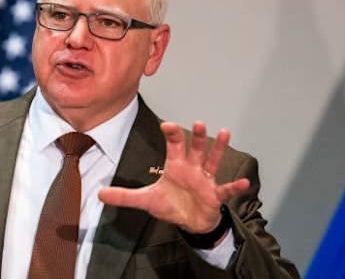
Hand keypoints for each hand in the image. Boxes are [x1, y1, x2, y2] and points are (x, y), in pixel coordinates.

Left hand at [98, 121, 249, 233]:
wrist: (190, 221)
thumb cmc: (171, 204)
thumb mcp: (146, 200)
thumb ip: (124, 196)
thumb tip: (99, 194)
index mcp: (176, 165)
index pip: (174, 145)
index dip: (172, 134)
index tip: (168, 125)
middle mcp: (192, 168)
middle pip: (195, 148)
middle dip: (197, 137)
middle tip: (199, 123)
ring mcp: (205, 180)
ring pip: (212, 161)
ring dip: (218, 149)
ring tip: (225, 132)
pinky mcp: (215, 195)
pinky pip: (226, 189)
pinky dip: (235, 187)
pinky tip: (245, 183)